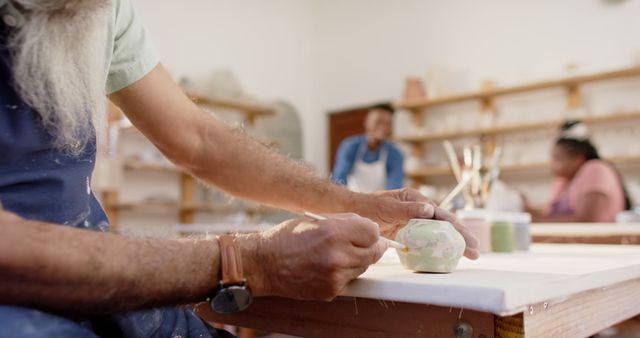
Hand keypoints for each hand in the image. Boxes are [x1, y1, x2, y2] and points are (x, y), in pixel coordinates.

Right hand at [236, 213, 386, 300]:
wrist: (263, 264)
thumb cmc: (286, 237)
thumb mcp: (316, 220)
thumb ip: (346, 222)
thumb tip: (370, 227)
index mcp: (334, 233)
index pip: (373, 232)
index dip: (370, 230)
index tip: (365, 231)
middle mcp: (337, 257)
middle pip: (374, 252)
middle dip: (369, 245)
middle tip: (359, 242)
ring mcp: (335, 277)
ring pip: (363, 267)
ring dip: (356, 260)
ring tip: (335, 254)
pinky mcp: (331, 292)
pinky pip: (349, 280)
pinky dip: (343, 273)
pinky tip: (325, 266)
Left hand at [354, 188, 478, 259]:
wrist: (355, 213)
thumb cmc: (369, 207)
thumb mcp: (386, 207)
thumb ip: (407, 209)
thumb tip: (429, 209)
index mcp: (416, 200)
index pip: (440, 213)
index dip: (455, 226)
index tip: (466, 238)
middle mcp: (419, 209)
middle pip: (445, 223)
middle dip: (461, 236)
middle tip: (475, 251)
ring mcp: (415, 221)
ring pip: (439, 232)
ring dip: (453, 243)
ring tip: (470, 255)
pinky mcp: (410, 232)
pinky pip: (427, 240)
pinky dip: (438, 247)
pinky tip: (448, 256)